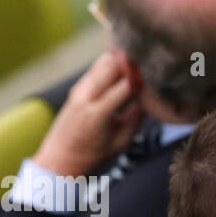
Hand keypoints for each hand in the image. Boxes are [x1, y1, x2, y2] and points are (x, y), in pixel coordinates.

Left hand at [32, 51, 142, 175]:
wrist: (60, 157)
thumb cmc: (93, 154)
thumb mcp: (120, 142)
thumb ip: (135, 118)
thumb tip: (148, 98)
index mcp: (98, 114)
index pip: (124, 86)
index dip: (141, 78)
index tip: (155, 74)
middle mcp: (86, 97)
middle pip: (111, 67)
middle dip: (130, 62)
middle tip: (147, 59)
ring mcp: (78, 90)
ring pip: (102, 63)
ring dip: (119, 60)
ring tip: (136, 59)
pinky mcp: (76, 88)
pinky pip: (95, 69)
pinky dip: (109, 65)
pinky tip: (121, 65)